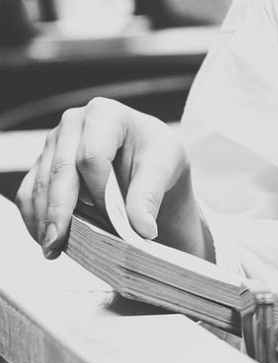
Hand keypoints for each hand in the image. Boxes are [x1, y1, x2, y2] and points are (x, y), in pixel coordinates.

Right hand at [15, 98, 211, 260]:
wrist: (145, 162)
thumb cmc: (155, 156)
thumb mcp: (164, 167)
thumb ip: (150, 195)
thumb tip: (142, 228)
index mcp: (104, 114)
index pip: (92, 155)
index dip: (100, 191)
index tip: (113, 219)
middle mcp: (72, 124)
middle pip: (60, 170)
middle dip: (59, 210)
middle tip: (59, 242)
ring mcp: (53, 145)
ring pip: (39, 184)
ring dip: (44, 219)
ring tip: (53, 249)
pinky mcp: (41, 166)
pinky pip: (28, 195)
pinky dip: (35, 219)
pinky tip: (48, 240)